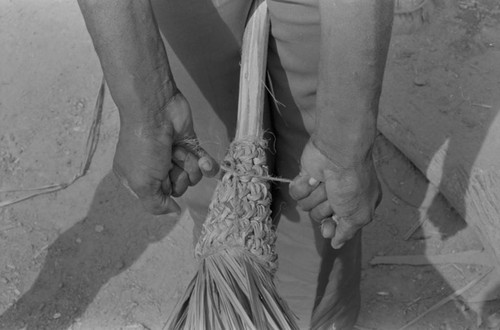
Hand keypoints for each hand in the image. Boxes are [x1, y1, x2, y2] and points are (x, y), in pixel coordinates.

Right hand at [113, 93, 218, 214]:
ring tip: (177, 150)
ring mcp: (174, 157)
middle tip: (167, 161)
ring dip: (188, 164)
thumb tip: (174, 212)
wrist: (155, 110)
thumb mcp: (142, 183)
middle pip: (178, 188)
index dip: (164, 191)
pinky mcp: (190, 145)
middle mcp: (156, 169)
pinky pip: (205, 164)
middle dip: (177, 176)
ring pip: (193, 176)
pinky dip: (207, 164)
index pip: (159, 199)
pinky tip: (205, 162)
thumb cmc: (144, 147)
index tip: (159, 178)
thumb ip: (156, 205)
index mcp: (138, 179)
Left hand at [289, 140, 380, 248]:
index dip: (330, 226)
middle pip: (320, 216)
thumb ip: (347, 232)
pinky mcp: (306, 176)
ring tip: (325, 183)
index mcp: (356, 204)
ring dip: (315, 195)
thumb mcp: (359, 215)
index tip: (329, 223)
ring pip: (306, 205)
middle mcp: (338, 196)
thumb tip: (336, 244)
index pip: (337, 225)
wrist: (337, 153)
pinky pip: (296, 192)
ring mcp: (320, 186)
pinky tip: (313, 176)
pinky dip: (303, 185)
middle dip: (324, 207)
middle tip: (334, 194)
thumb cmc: (353, 183)